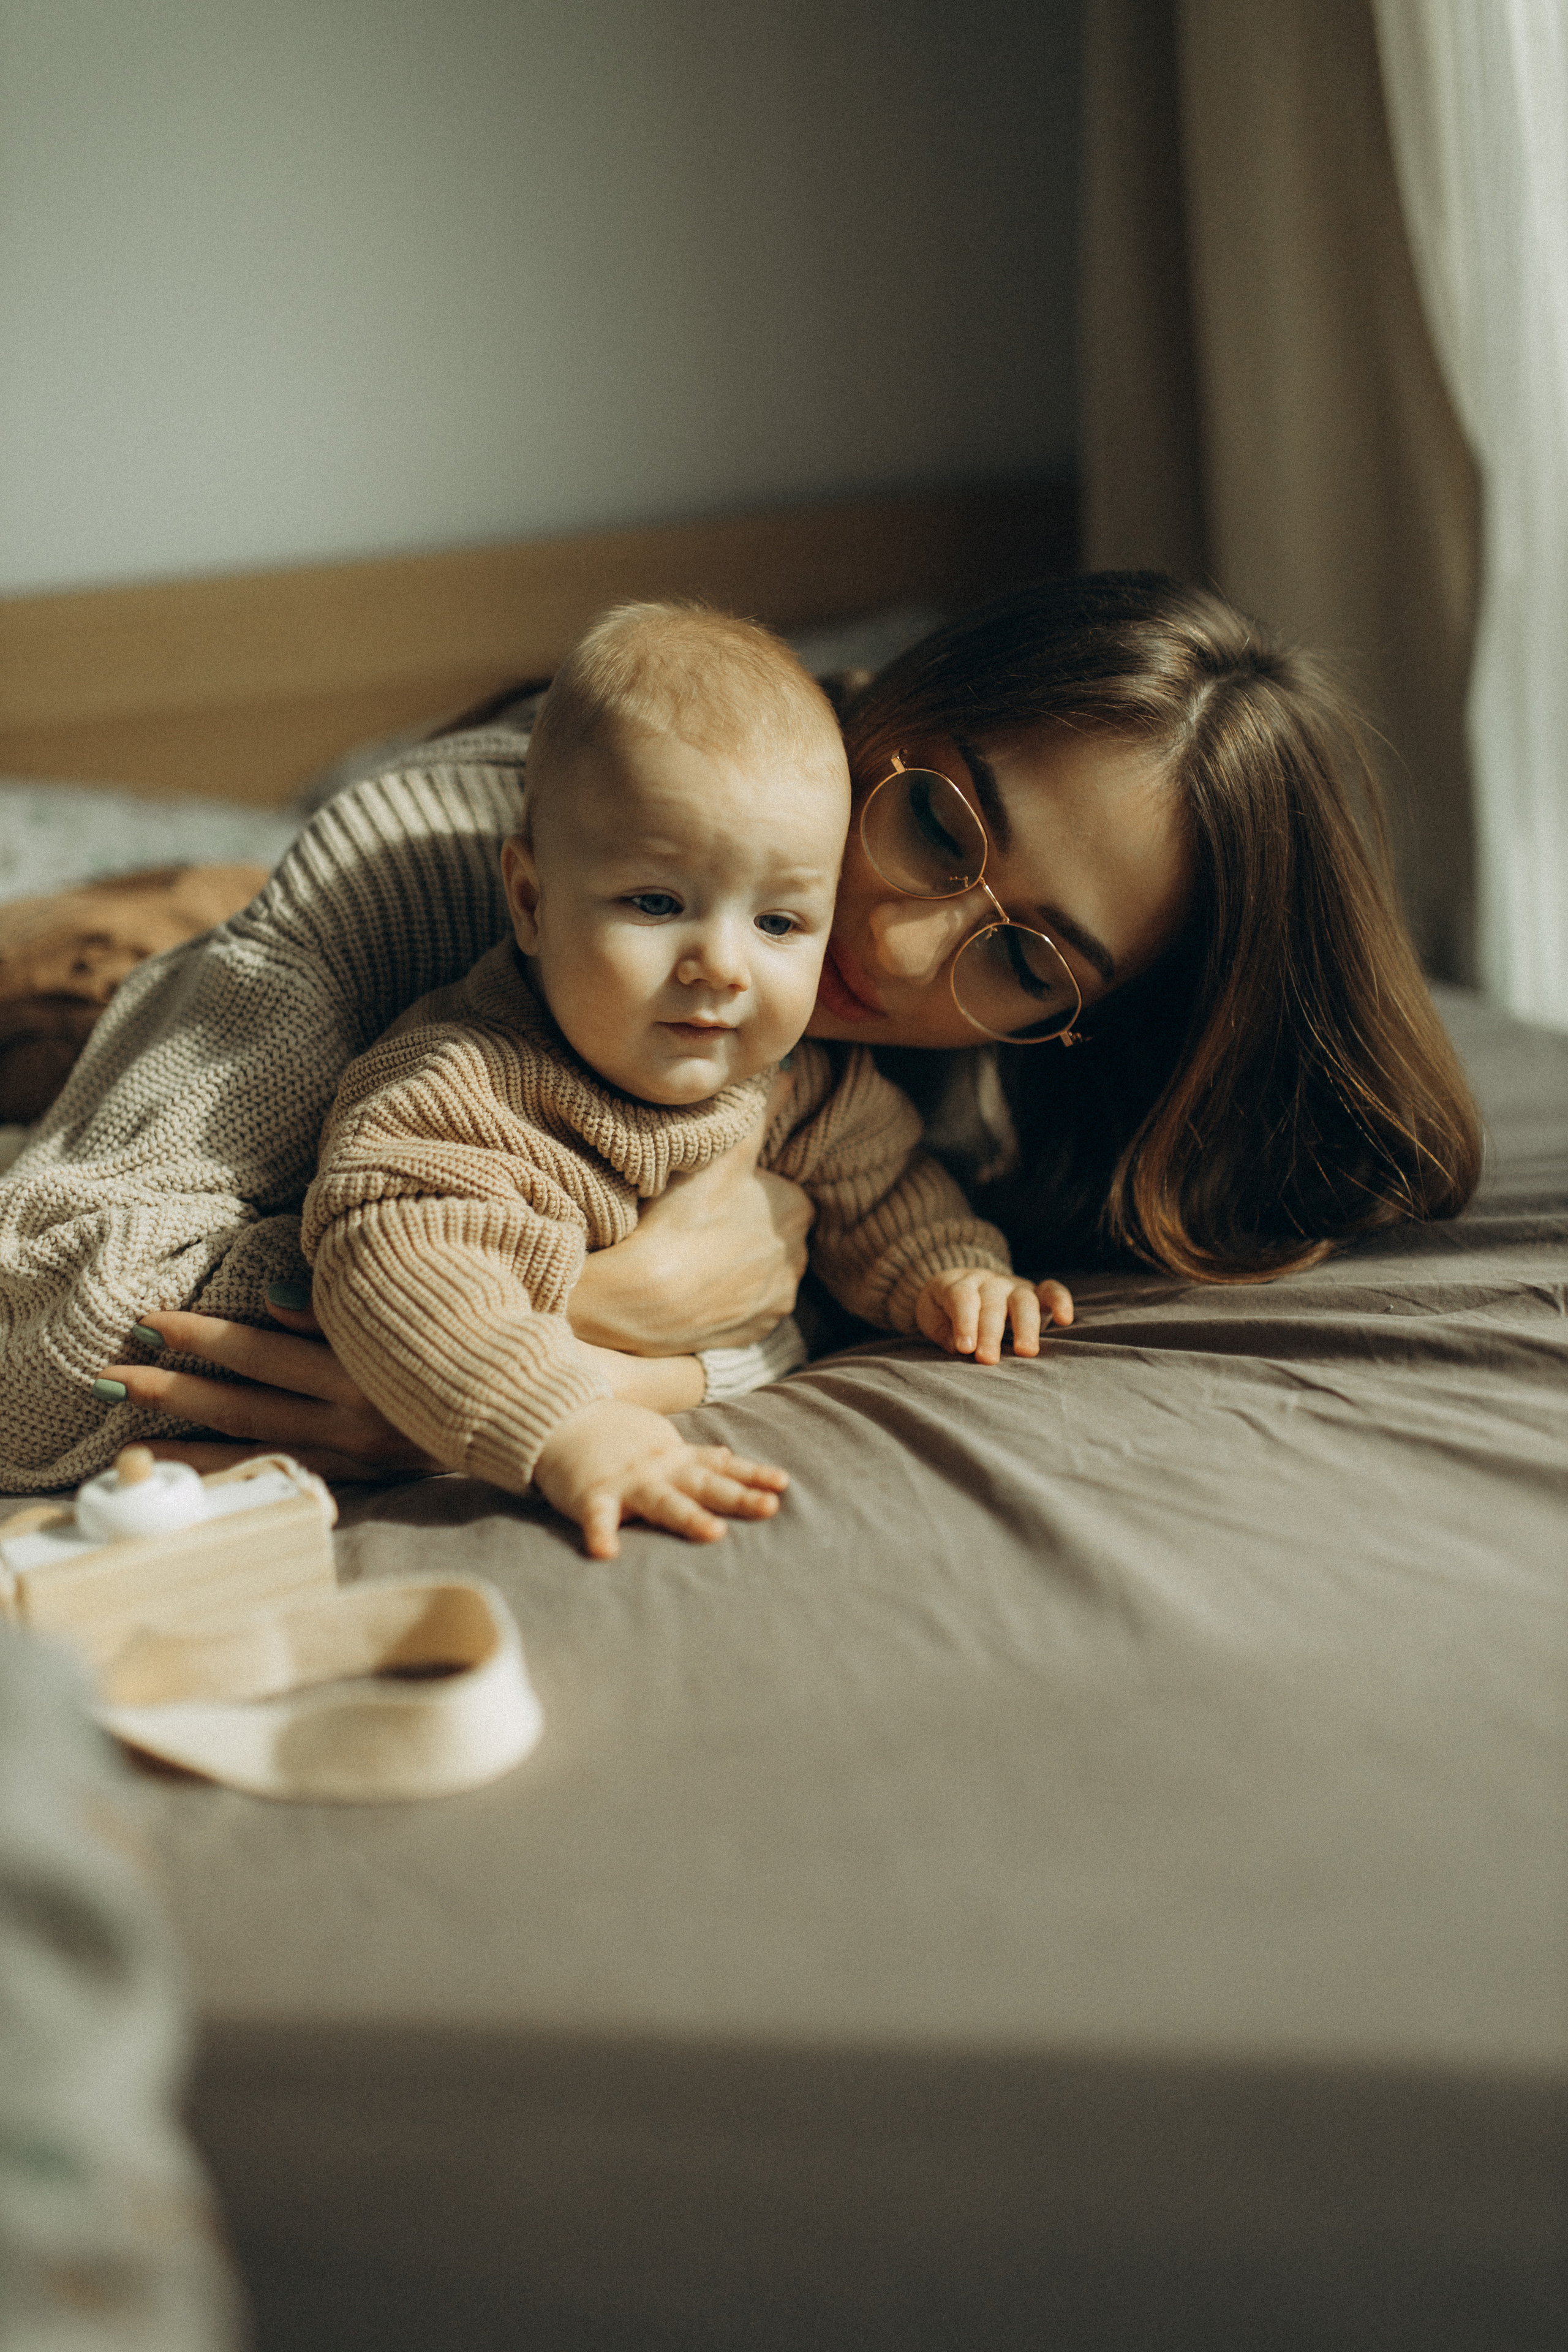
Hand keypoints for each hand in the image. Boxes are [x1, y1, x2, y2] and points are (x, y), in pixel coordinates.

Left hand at [96, 1300, 438, 1482]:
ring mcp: (353, 1459)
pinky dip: (227, 1478)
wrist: (519, 1413)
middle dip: (173, 1390)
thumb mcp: (415, 1312)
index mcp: (365, 1370)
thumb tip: (271, 1295)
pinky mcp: (357, 1483)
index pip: (265, 1350)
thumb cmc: (461, 1343)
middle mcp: (354, 1421)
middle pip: (247, 1404)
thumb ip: (341, 1307)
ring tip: (122, 1442)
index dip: (205, 1337)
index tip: (148, 1319)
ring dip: (185, 1445)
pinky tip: (181, 1478)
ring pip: (254, 1451)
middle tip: (108, 1375)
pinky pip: (279, 1479)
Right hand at [532, 1398, 788, 1559]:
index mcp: (677, 1460)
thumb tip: (731, 1458)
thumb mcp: (662, 1442)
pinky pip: (598, 1517)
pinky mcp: (591, 1494)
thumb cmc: (616, 1436)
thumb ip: (696, 1456)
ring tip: (714, 1533)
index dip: (752, 1475)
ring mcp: (627, 1481)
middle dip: (738, 1497)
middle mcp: (659, 1470)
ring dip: (689, 1517)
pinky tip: (606, 1553)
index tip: (783, 1484)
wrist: (560, 1416)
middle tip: (769, 1508)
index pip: (722, 1467)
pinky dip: (601, 1533)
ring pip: (663, 1501)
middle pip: (705, 1485)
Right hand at [568, 1090, 811, 1354]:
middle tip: (700, 1221)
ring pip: (760, 1273)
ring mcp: (775, 1301)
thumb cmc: (680, 1220)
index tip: (715, 1192)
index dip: (749, 1190)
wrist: (641, 1301)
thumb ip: (758, 1114)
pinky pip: (744, 1310)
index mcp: (797, 1211)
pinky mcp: (752, 1335)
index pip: (783, 1193)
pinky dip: (724, 1299)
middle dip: (747, 1228)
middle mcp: (797, 1260)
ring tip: (693, 1253)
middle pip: (774, 1234)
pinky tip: (693, 1286)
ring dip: (737, 1265)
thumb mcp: (722, 1155)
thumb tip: (788, 1072)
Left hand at [914, 1270, 1074, 1365]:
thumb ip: (942, 1331)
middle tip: (987, 1360)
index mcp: (959, 1283)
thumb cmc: (944, 1310)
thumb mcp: (932, 1317)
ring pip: (1023, 1300)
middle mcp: (989, 1282)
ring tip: (1026, 1352)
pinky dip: (1060, 1301)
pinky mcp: (1035, 1293)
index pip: (962, 1297)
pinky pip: (1051, 1291)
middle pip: (992, 1303)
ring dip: (1025, 1326)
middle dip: (990, 1333)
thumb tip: (958, 1346)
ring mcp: (1013, 1286)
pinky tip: (1064, 1320)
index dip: (964, 1322)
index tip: (964, 1348)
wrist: (960, 1288)